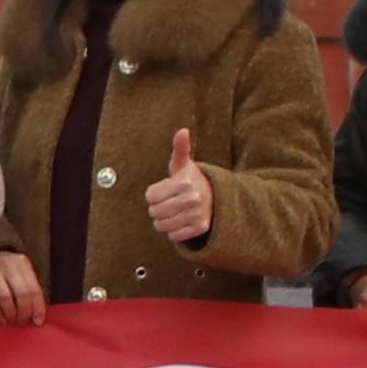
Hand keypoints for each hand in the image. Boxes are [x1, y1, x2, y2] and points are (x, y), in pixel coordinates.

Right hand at [0, 247, 45, 329]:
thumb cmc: (10, 272)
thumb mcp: (23, 274)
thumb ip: (31, 291)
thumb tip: (37, 318)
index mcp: (23, 263)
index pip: (34, 288)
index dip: (37, 308)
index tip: (38, 322)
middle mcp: (8, 264)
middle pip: (21, 293)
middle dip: (24, 312)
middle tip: (24, 322)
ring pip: (5, 298)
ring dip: (11, 314)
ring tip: (14, 321)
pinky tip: (3, 320)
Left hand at [141, 128, 216, 248]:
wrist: (216, 198)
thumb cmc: (191, 181)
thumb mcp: (183, 165)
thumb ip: (180, 148)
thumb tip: (182, 131)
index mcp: (184, 182)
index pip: (150, 196)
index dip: (153, 194)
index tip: (164, 191)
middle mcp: (192, 199)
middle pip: (154, 212)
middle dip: (157, 208)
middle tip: (168, 203)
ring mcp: (197, 214)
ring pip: (162, 226)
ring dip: (164, 221)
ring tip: (173, 212)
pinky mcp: (200, 228)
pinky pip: (173, 236)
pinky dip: (174, 232)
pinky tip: (181, 221)